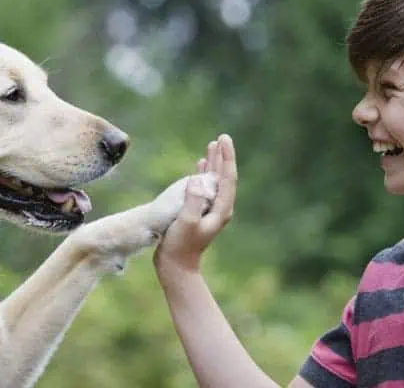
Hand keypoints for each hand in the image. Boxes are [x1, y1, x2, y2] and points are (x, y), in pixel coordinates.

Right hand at [153, 134, 237, 273]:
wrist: (176, 266)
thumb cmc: (180, 247)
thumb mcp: (185, 223)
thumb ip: (192, 201)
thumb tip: (196, 180)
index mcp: (221, 210)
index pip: (227, 178)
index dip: (226, 158)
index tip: (223, 141)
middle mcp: (219, 209)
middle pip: (223, 177)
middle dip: (223, 157)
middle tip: (221, 138)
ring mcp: (210, 210)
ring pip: (214, 181)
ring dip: (214, 163)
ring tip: (212, 146)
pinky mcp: (199, 212)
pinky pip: (205, 188)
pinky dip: (203, 174)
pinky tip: (200, 165)